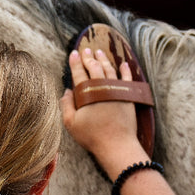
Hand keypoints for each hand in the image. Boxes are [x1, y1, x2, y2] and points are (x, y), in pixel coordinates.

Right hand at [60, 48, 145, 172]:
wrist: (117, 144)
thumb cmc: (92, 136)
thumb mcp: (71, 123)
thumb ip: (66, 105)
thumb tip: (67, 91)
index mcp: (87, 92)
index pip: (79, 73)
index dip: (76, 62)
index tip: (73, 53)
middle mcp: (102, 87)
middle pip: (94, 67)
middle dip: (89, 57)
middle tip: (85, 50)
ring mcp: (116, 89)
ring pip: (110, 69)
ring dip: (104, 59)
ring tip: (99, 52)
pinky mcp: (128, 95)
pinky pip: (127, 78)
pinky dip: (125, 70)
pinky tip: (123, 64)